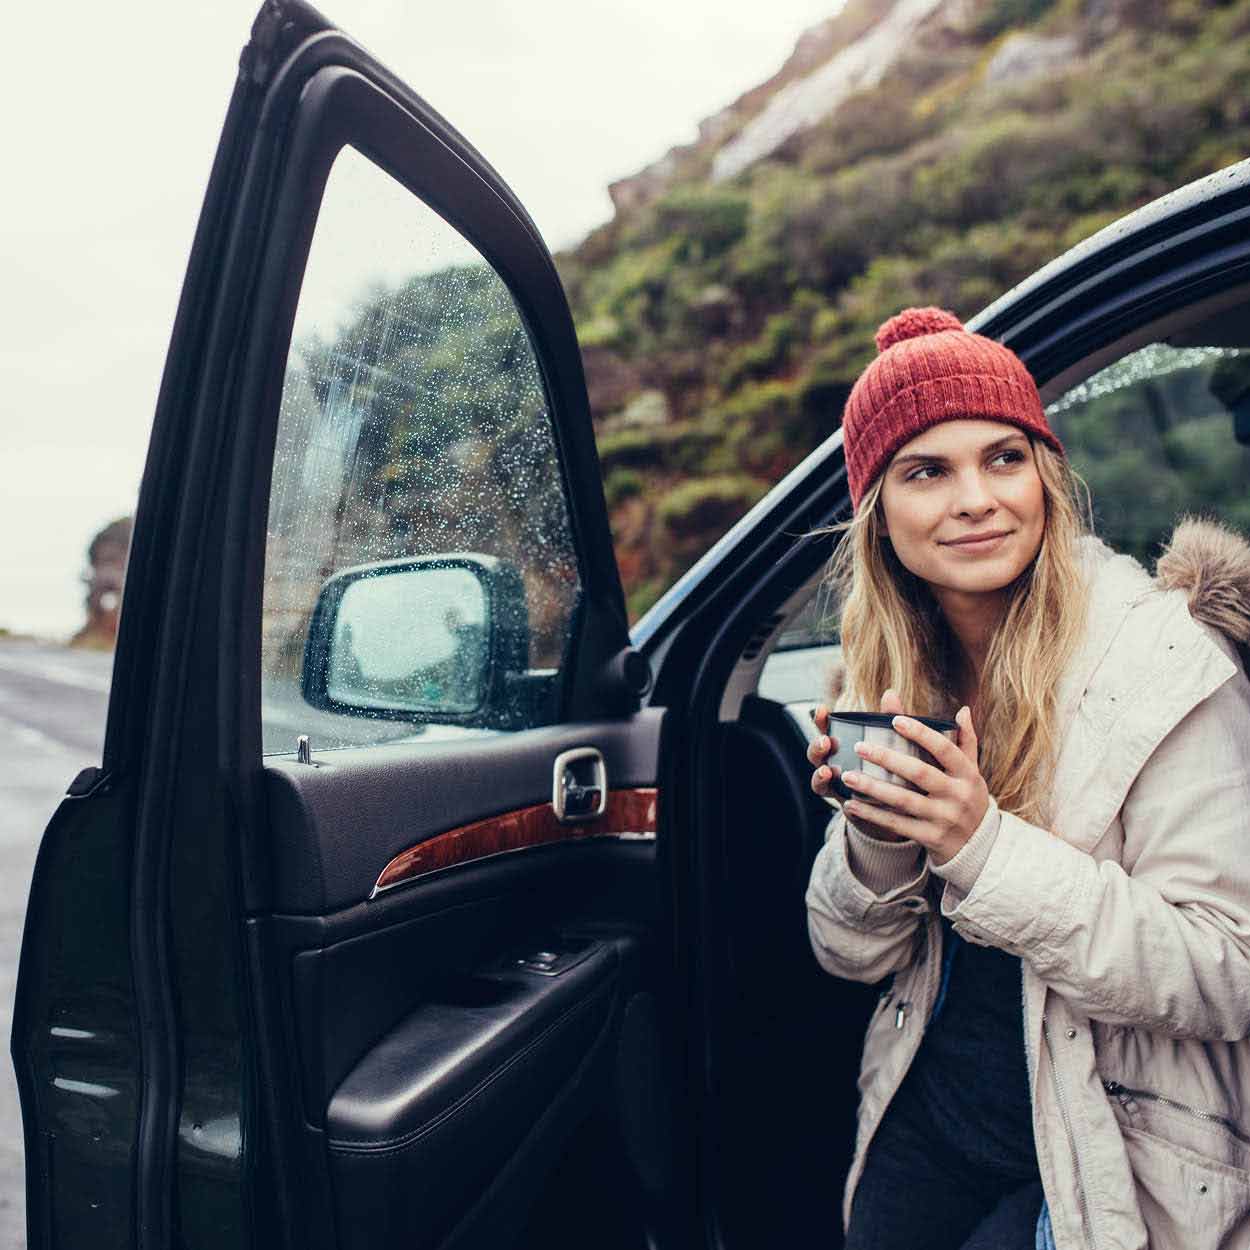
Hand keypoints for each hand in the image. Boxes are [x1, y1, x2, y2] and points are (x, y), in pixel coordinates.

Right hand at [809, 689, 909, 843]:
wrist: (906, 808)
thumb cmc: (897, 767)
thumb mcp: (896, 743)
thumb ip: (890, 720)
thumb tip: (890, 694)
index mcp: (843, 748)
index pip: (826, 730)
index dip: (820, 721)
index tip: (821, 709)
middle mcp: (835, 766)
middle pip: (815, 755)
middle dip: (816, 748)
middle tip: (825, 742)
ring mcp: (840, 789)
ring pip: (818, 782)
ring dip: (819, 775)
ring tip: (826, 771)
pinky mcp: (851, 809)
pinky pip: (838, 806)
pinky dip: (842, 803)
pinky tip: (846, 800)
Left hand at [839, 705, 988, 863]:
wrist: (979, 847)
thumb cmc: (969, 798)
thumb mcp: (972, 772)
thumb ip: (966, 741)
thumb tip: (963, 710)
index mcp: (967, 774)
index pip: (944, 749)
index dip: (921, 733)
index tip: (895, 719)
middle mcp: (958, 795)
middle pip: (920, 773)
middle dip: (888, 758)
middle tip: (859, 746)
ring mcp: (944, 818)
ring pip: (904, 801)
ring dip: (873, 787)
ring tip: (847, 775)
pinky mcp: (930, 838)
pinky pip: (897, 824)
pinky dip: (872, 815)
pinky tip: (851, 804)